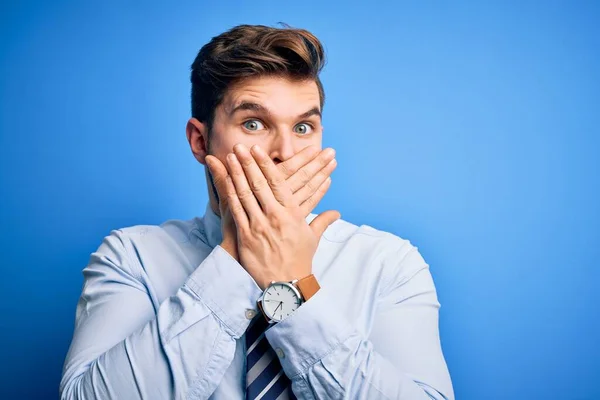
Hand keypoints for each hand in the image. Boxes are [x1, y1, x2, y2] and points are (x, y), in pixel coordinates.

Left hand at [208, 143, 339, 288]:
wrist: (287, 284)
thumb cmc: (300, 260)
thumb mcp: (313, 238)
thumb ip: (323, 221)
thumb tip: (336, 213)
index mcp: (292, 213)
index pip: (277, 183)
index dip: (265, 164)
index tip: (258, 150)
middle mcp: (275, 216)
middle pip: (259, 184)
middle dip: (248, 163)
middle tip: (240, 146)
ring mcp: (259, 226)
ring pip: (245, 194)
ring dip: (236, 174)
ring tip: (229, 157)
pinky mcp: (247, 237)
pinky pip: (236, 212)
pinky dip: (230, 195)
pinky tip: (225, 183)